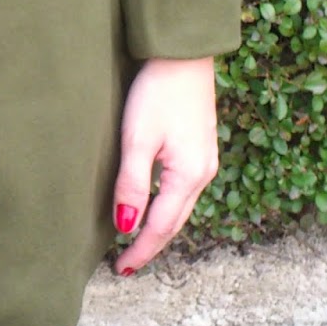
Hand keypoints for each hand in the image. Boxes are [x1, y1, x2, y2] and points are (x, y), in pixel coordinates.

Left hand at [111, 56, 218, 275]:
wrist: (183, 55)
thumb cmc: (157, 92)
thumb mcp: (137, 138)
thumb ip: (131, 183)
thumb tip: (127, 226)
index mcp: (188, 176)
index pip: (160, 226)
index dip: (140, 250)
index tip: (121, 270)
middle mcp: (203, 173)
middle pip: (174, 221)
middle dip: (151, 245)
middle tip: (126, 265)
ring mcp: (205, 161)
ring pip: (181, 207)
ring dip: (160, 227)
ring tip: (137, 242)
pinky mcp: (201, 148)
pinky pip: (184, 190)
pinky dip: (167, 206)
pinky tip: (154, 206)